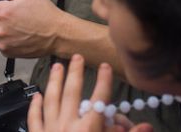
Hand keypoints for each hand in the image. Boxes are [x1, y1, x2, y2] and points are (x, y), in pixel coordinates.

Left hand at [27, 55, 148, 131]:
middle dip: (75, 73)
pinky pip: (34, 119)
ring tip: (56, 66)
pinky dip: (35, 105)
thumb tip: (146, 127)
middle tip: (76, 57)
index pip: (98, 100)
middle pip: (71, 93)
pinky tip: (36, 94)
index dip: (103, 82)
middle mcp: (68, 127)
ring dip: (53, 81)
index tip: (105, 66)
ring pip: (51, 99)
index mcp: (89, 131)